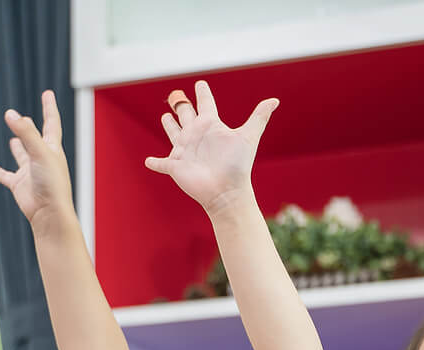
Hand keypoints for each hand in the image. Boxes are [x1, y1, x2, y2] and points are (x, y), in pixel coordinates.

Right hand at [0, 89, 74, 233]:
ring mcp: (30, 172)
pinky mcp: (19, 185)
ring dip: (18, 148)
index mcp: (52, 149)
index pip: (51, 123)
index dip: (49, 107)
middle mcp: (42, 159)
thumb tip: (10, 113)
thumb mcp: (39, 153)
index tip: (48, 93)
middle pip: (35, 138)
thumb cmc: (51, 183)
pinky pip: (6, 176)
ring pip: (22, 156)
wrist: (49, 214)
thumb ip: (26, 132)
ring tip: (13, 139)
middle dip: (30, 128)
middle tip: (24, 118)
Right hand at [145, 80, 276, 216]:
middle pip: (186, 115)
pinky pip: (161, 163)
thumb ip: (259, 117)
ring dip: (169, 125)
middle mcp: (196, 135)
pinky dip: (155, 163)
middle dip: (181, 106)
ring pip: (173, 133)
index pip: (206, 104)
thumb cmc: (237, 165)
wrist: (226, 191)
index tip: (201, 84)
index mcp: (211, 126)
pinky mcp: (175, 166)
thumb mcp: (247, 137)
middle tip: (177, 97)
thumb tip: (275, 100)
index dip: (203, 93)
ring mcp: (185, 150)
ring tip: (165, 117)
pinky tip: (149, 161)